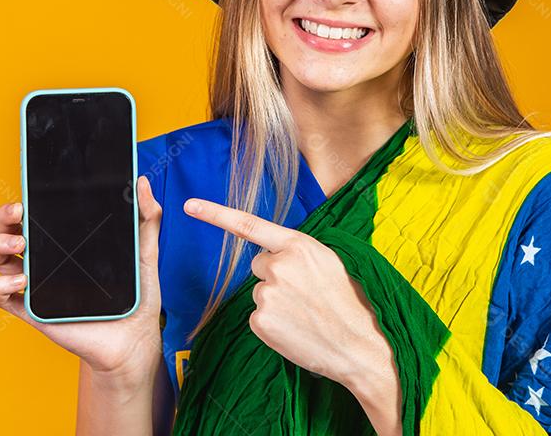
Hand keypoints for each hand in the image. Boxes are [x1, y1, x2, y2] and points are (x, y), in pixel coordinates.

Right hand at [0, 176, 163, 379]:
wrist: (134, 339)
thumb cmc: (137, 296)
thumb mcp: (145, 252)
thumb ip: (147, 217)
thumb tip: (142, 182)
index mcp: (66, 243)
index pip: (36, 215)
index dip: (25, 201)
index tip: (30, 193)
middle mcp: (47, 261)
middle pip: (9, 231)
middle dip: (5, 217)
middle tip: (19, 212)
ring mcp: (37, 286)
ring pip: (0, 260)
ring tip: (20, 243)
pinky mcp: (33, 312)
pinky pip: (2, 297)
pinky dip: (1, 286)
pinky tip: (21, 280)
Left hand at [183, 197, 384, 386]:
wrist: (361, 345)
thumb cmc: (348, 302)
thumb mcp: (328, 262)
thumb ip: (297, 252)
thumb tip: (272, 255)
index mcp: (298, 245)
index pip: (248, 224)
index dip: (215, 213)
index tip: (189, 205)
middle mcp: (279, 266)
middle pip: (259, 265)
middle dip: (275, 276)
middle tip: (304, 294)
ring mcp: (267, 294)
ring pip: (259, 292)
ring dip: (276, 302)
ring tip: (306, 314)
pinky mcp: (260, 321)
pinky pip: (258, 316)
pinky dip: (273, 324)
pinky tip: (296, 329)